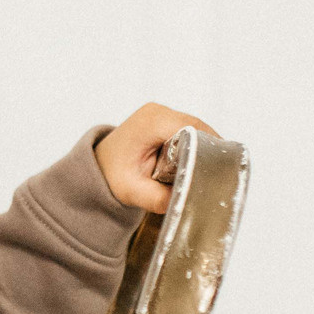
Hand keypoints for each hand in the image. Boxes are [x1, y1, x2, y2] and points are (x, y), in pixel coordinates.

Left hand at [96, 102, 219, 214]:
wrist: (98, 166)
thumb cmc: (110, 175)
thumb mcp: (133, 191)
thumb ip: (159, 198)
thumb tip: (186, 201)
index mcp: (151, 122)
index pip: (193, 130)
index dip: (207, 150)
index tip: (216, 171)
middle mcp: (158, 112)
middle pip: (198, 129)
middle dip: (207, 152)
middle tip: (213, 177)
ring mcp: (161, 113)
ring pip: (197, 130)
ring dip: (201, 150)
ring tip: (201, 172)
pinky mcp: (164, 119)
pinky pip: (189, 131)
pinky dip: (194, 147)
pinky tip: (191, 164)